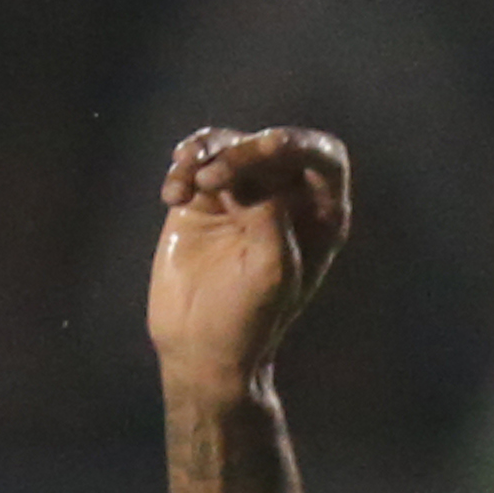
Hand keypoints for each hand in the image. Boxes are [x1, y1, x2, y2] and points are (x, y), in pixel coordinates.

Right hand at [147, 127, 350, 391]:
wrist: (199, 349)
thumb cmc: (248, 319)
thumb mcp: (273, 272)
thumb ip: (272, 218)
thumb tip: (253, 179)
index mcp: (319, 213)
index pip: (321, 156)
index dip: (298, 143)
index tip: (267, 147)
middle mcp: (284, 196)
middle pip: (270, 145)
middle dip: (240, 151)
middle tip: (210, 178)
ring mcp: (241, 196)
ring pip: (228, 145)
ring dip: (205, 153)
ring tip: (184, 183)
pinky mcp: (202, 201)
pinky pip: (194, 163)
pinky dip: (182, 168)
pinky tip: (172, 194)